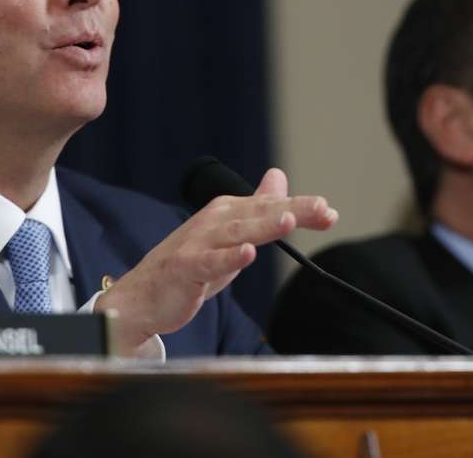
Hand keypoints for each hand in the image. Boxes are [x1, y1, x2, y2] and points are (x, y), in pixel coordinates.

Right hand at [94, 168, 336, 355]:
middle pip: (259, 214)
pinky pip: (210, 263)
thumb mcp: (230, 233)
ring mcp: (198, 243)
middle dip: (292, 210)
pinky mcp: (185, 267)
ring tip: (288, 220)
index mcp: (229, 212)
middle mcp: (215, 221)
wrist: (143, 296)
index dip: (301, 208)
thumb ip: (258, 208)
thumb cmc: (191, 263)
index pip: (271, 207)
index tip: (330, 212)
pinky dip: (228, 259)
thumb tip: (279, 177)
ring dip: (263, 226)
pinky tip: (247, 254)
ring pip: (238, 233)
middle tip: (322, 208)